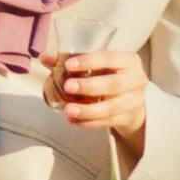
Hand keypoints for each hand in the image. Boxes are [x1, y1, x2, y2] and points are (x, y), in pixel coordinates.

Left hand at [43, 48, 149, 174]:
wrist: (132, 98)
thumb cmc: (110, 75)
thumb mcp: (98, 65)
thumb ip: (72, 61)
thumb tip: (44, 58)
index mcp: (129, 61)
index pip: (110, 58)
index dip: (90, 61)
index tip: (69, 65)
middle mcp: (136, 80)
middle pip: (114, 84)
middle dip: (90, 86)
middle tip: (68, 86)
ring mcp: (134, 101)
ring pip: (111, 107)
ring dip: (88, 110)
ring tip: (68, 110)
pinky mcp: (128, 118)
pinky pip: (107, 122)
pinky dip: (88, 122)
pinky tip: (73, 120)